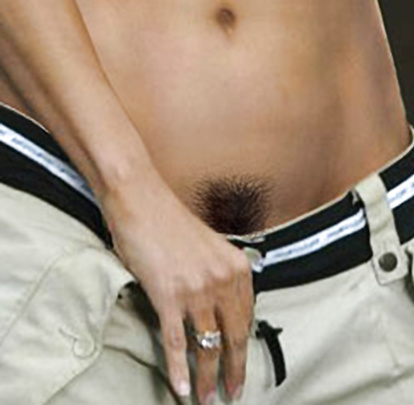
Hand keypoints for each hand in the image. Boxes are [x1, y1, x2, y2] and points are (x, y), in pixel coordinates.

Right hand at [102, 174, 253, 404]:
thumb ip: (220, 274)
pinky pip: (175, 342)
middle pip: (234, 337)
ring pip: (206, 346)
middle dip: (234, 371)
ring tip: (205, 397)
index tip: (241, 363)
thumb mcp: (208, 247)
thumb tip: (221, 306)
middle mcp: (221, 279)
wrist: (141, 201)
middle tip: (233, 392)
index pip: (247, 318)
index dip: (244, 346)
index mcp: (236, 267)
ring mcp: (195, 290)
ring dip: (206, 378)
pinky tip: (180, 387)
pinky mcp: (167, 296)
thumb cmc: (170, 222)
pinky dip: (178, 368)